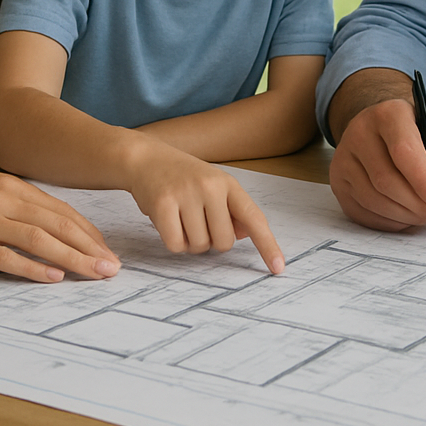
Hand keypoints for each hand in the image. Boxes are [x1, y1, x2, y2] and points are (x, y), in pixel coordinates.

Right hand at [0, 172, 120, 282]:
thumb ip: (26, 208)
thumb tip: (65, 230)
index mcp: (14, 187)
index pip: (62, 211)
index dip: (89, 232)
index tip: (107, 250)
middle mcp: (3, 200)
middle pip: (57, 224)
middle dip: (89, 247)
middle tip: (112, 267)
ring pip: (38, 240)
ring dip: (72, 258)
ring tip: (94, 273)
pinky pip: (7, 258)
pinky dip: (34, 268)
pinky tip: (54, 276)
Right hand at [126, 139, 284, 272]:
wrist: (147, 159)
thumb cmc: (184, 178)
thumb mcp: (214, 187)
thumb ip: (232, 210)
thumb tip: (245, 234)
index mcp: (229, 184)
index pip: (254, 218)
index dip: (268, 245)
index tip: (278, 267)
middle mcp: (211, 187)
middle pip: (224, 242)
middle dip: (211, 241)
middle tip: (197, 221)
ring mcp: (186, 194)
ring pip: (199, 246)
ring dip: (190, 242)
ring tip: (181, 218)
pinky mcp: (163, 204)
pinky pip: (175, 245)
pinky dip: (173, 242)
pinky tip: (167, 222)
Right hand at [329, 97, 425, 230]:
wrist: (387, 137)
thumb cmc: (421, 140)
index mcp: (389, 114)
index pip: (403, 149)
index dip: (422, 178)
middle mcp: (360, 132)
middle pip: (385, 179)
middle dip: (415, 204)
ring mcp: (343, 158)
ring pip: (372, 198)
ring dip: (403, 215)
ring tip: (421, 214)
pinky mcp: (338, 182)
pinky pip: (362, 212)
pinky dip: (388, 221)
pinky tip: (402, 214)